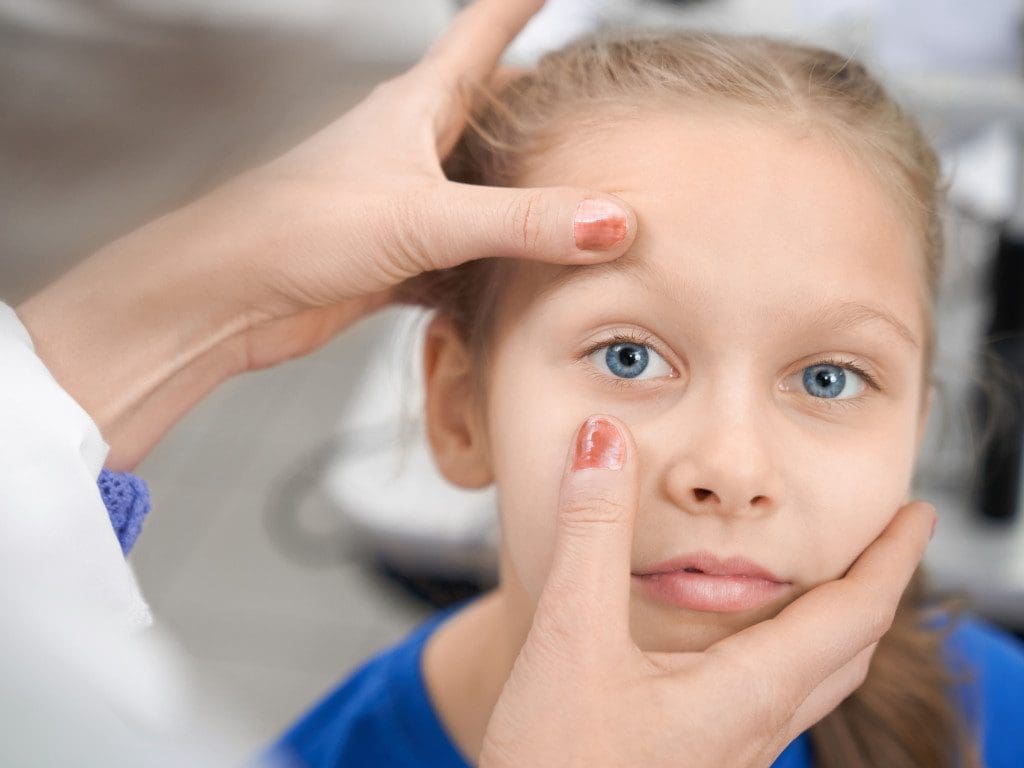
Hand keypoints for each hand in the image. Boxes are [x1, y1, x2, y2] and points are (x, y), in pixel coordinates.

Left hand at [17, 0, 635, 468]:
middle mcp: (411, 150)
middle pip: (489, 113)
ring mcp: (404, 205)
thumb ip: (521, 221)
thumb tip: (607, 220)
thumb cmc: (296, 228)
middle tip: (584, 112)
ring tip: (571, 204)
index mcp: (416, 108)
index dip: (517, 6)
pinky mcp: (396, 259)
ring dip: (520, 199)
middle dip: (536, 110)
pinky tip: (518, 285)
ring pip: (479, 191)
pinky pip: (461, 258)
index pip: (480, 34)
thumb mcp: (425, 217)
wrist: (229, 296)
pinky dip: (492, 269)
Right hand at [480, 415, 935, 767]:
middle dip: (875, 589)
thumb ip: (590, 536)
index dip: (892, 558)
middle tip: (885, 541)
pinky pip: (775, 702)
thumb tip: (603, 445)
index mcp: (747, 692)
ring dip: (836, 626)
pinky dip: (789, 654)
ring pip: (814, 682)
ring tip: (826, 583)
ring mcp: (732, 754)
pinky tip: (743, 649)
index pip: (855, 615)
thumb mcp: (568, 637)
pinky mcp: (700, 762)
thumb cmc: (556, 766)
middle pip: (849, 652)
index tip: (917, 514)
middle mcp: (755, 728)